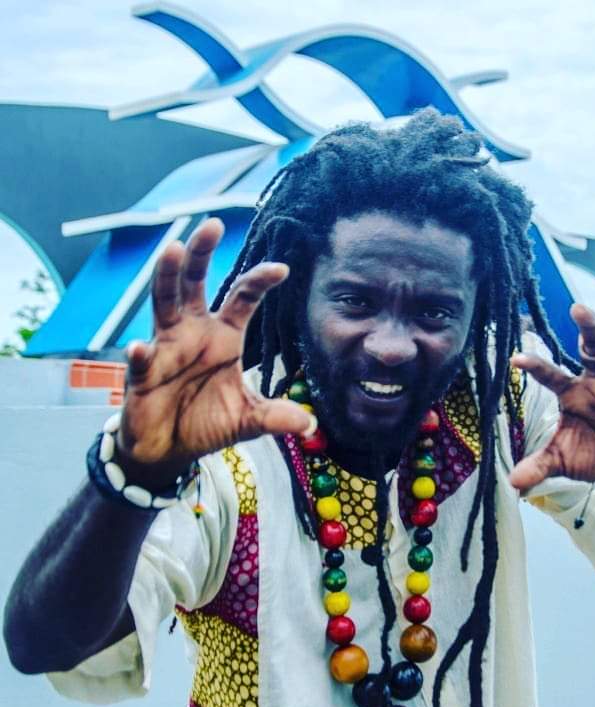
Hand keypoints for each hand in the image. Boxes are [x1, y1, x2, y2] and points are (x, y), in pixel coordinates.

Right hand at [115, 218, 312, 485]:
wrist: (169, 448)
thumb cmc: (207, 423)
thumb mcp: (247, 419)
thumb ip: (275, 417)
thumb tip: (309, 423)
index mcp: (223, 337)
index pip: (242, 300)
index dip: (259, 282)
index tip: (282, 269)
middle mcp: (193, 333)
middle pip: (194, 285)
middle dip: (201, 254)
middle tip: (211, 225)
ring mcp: (165, 348)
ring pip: (163, 304)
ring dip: (167, 278)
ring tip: (172, 250)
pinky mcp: (143, 374)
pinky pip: (141, 360)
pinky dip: (140, 355)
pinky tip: (140, 348)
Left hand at [509, 304, 594, 491]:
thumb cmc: (589, 453)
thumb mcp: (560, 461)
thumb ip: (539, 466)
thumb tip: (513, 483)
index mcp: (571, 391)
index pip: (550, 374)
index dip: (535, 365)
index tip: (516, 357)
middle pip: (593, 347)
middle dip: (588, 327)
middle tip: (577, 307)